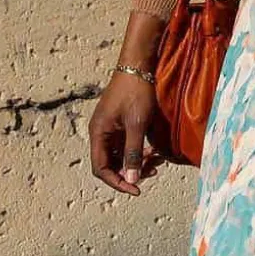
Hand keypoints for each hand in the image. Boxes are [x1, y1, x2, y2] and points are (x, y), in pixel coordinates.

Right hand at [88, 72, 169, 195]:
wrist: (138, 66)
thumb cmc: (136, 92)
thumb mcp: (137, 125)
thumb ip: (133, 153)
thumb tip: (132, 179)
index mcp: (98, 133)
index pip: (101, 168)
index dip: (117, 182)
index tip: (136, 189)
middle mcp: (101, 133)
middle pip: (110, 164)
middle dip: (130, 172)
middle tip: (151, 172)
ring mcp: (110, 129)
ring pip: (120, 156)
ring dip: (136, 162)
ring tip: (156, 162)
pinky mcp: (120, 124)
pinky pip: (126, 146)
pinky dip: (138, 152)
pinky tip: (153, 152)